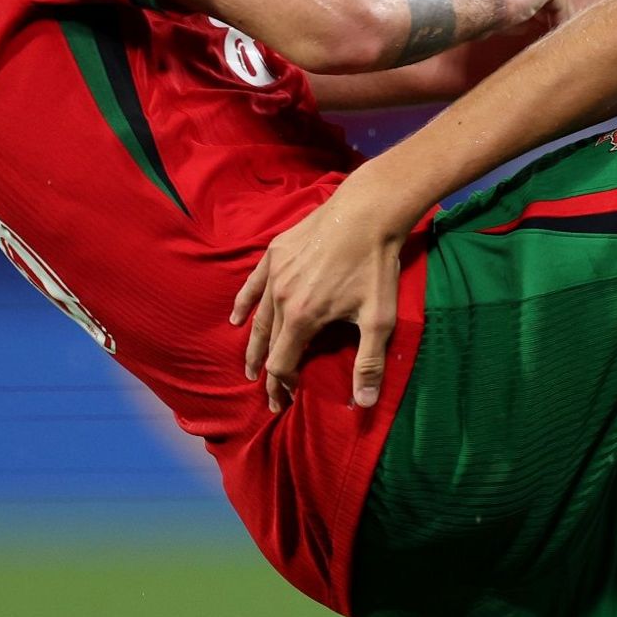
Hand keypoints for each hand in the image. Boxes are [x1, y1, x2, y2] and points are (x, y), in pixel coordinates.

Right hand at [230, 168, 410, 411]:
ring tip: (251, 367)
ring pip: (258, 318)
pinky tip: (237, 319)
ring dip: (254, 345)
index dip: (283, 386)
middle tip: (270, 395)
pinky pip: (252, 284)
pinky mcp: (275, 253)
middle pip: (267, 345)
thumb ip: (370, 362)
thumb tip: (366, 405)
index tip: (288, 400)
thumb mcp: (380, 318)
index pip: (281, 364)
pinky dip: (244, 304)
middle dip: (268, 373)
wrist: (367, 212)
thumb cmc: (376, 265)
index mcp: (302, 317)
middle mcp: (280, 298)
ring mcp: (275, 273)